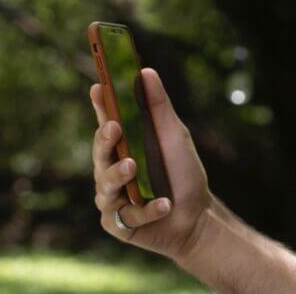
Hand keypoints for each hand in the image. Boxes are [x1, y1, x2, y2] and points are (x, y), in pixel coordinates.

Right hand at [90, 68, 211, 260]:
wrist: (197, 216)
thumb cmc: (183, 173)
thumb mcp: (175, 136)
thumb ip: (158, 107)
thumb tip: (145, 71)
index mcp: (124, 146)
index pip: (106, 123)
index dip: (99, 106)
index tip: (97, 87)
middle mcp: (111, 170)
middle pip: (99, 153)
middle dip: (104, 140)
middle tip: (115, 127)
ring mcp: (112, 198)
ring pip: (105, 185)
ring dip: (119, 174)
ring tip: (132, 166)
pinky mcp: (119, 224)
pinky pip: (126, 215)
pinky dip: (149, 209)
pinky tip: (165, 204)